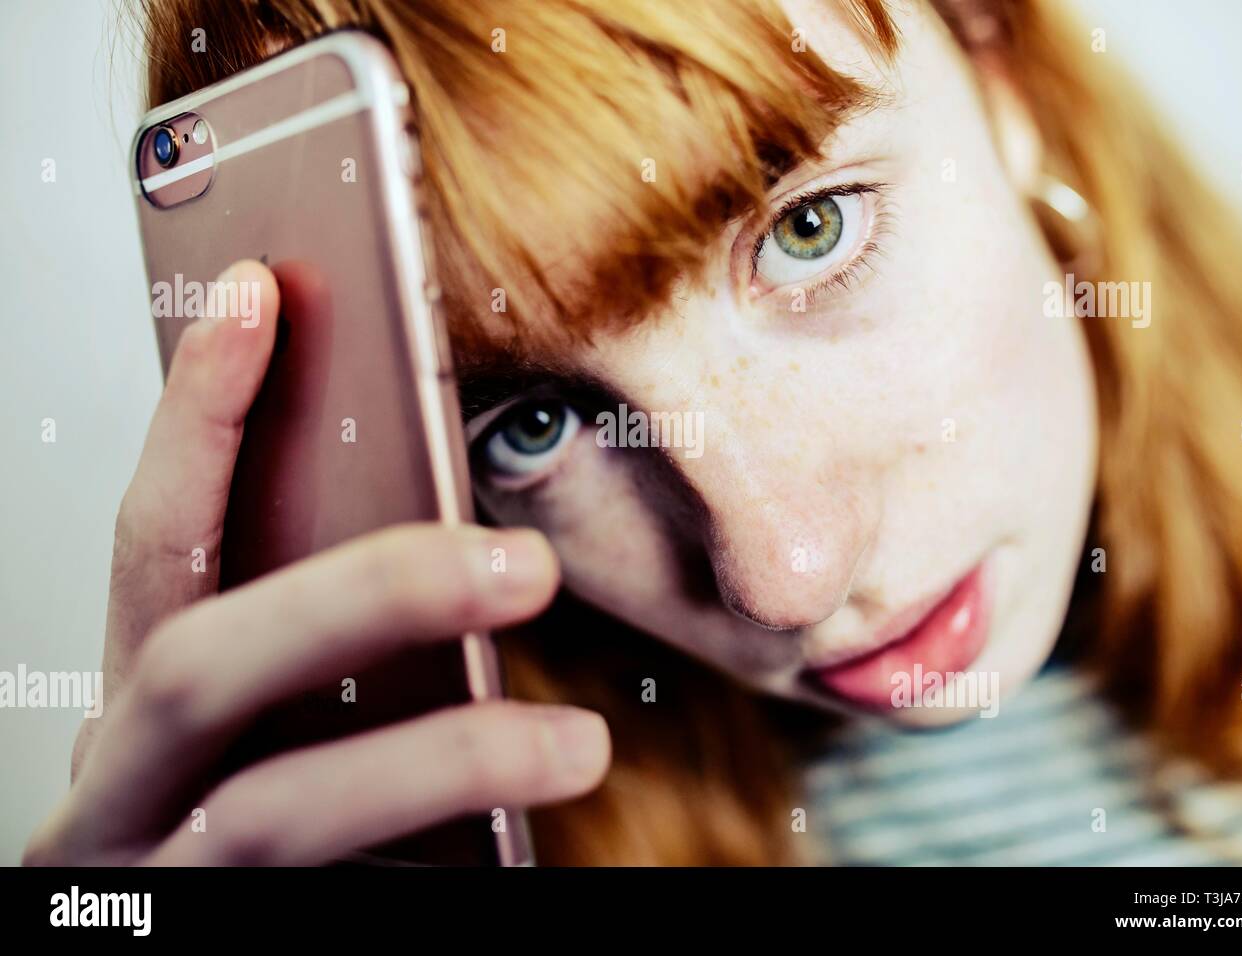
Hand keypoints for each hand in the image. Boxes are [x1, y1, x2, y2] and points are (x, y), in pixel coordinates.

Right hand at [23, 261, 609, 864]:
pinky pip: (359, 902)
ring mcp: (162, 880)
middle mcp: (121, 788)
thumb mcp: (253, 722)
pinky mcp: (227, 943)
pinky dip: (452, 868)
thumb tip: (445, 522)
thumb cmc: (226, 823)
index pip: (153, 543)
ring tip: (578, 745)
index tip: (262, 292)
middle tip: (525, 569)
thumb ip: (307, 632)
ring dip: (443, 763)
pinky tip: (526, 851)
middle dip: (366, 597)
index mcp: (136, 704)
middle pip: (204, 668)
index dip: (193, 418)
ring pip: (283, 813)